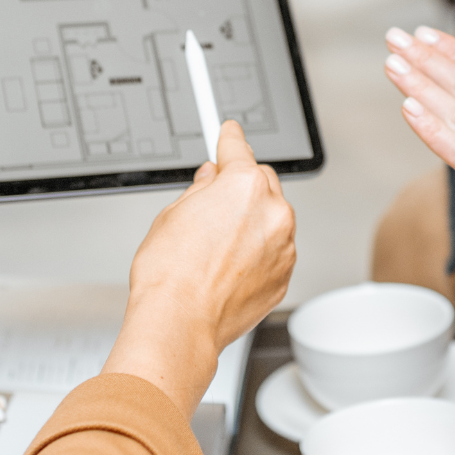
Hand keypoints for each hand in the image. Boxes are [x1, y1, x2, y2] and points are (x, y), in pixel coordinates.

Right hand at [108, 123, 295, 414]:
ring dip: (253, 222)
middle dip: (242, 186)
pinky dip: (259, 251)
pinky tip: (229, 266)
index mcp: (243, 187)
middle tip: (215, 203)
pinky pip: (276, 250)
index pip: (238, 149)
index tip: (231, 132)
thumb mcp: (172, 215)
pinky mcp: (284, 275)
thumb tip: (210, 179)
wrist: (180, 322)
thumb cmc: (170, 275)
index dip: (230, 139)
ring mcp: (283, 245)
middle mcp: (272, 212)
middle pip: (262, 181)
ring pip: (272, 218)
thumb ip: (201, 189)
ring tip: (217, 247)